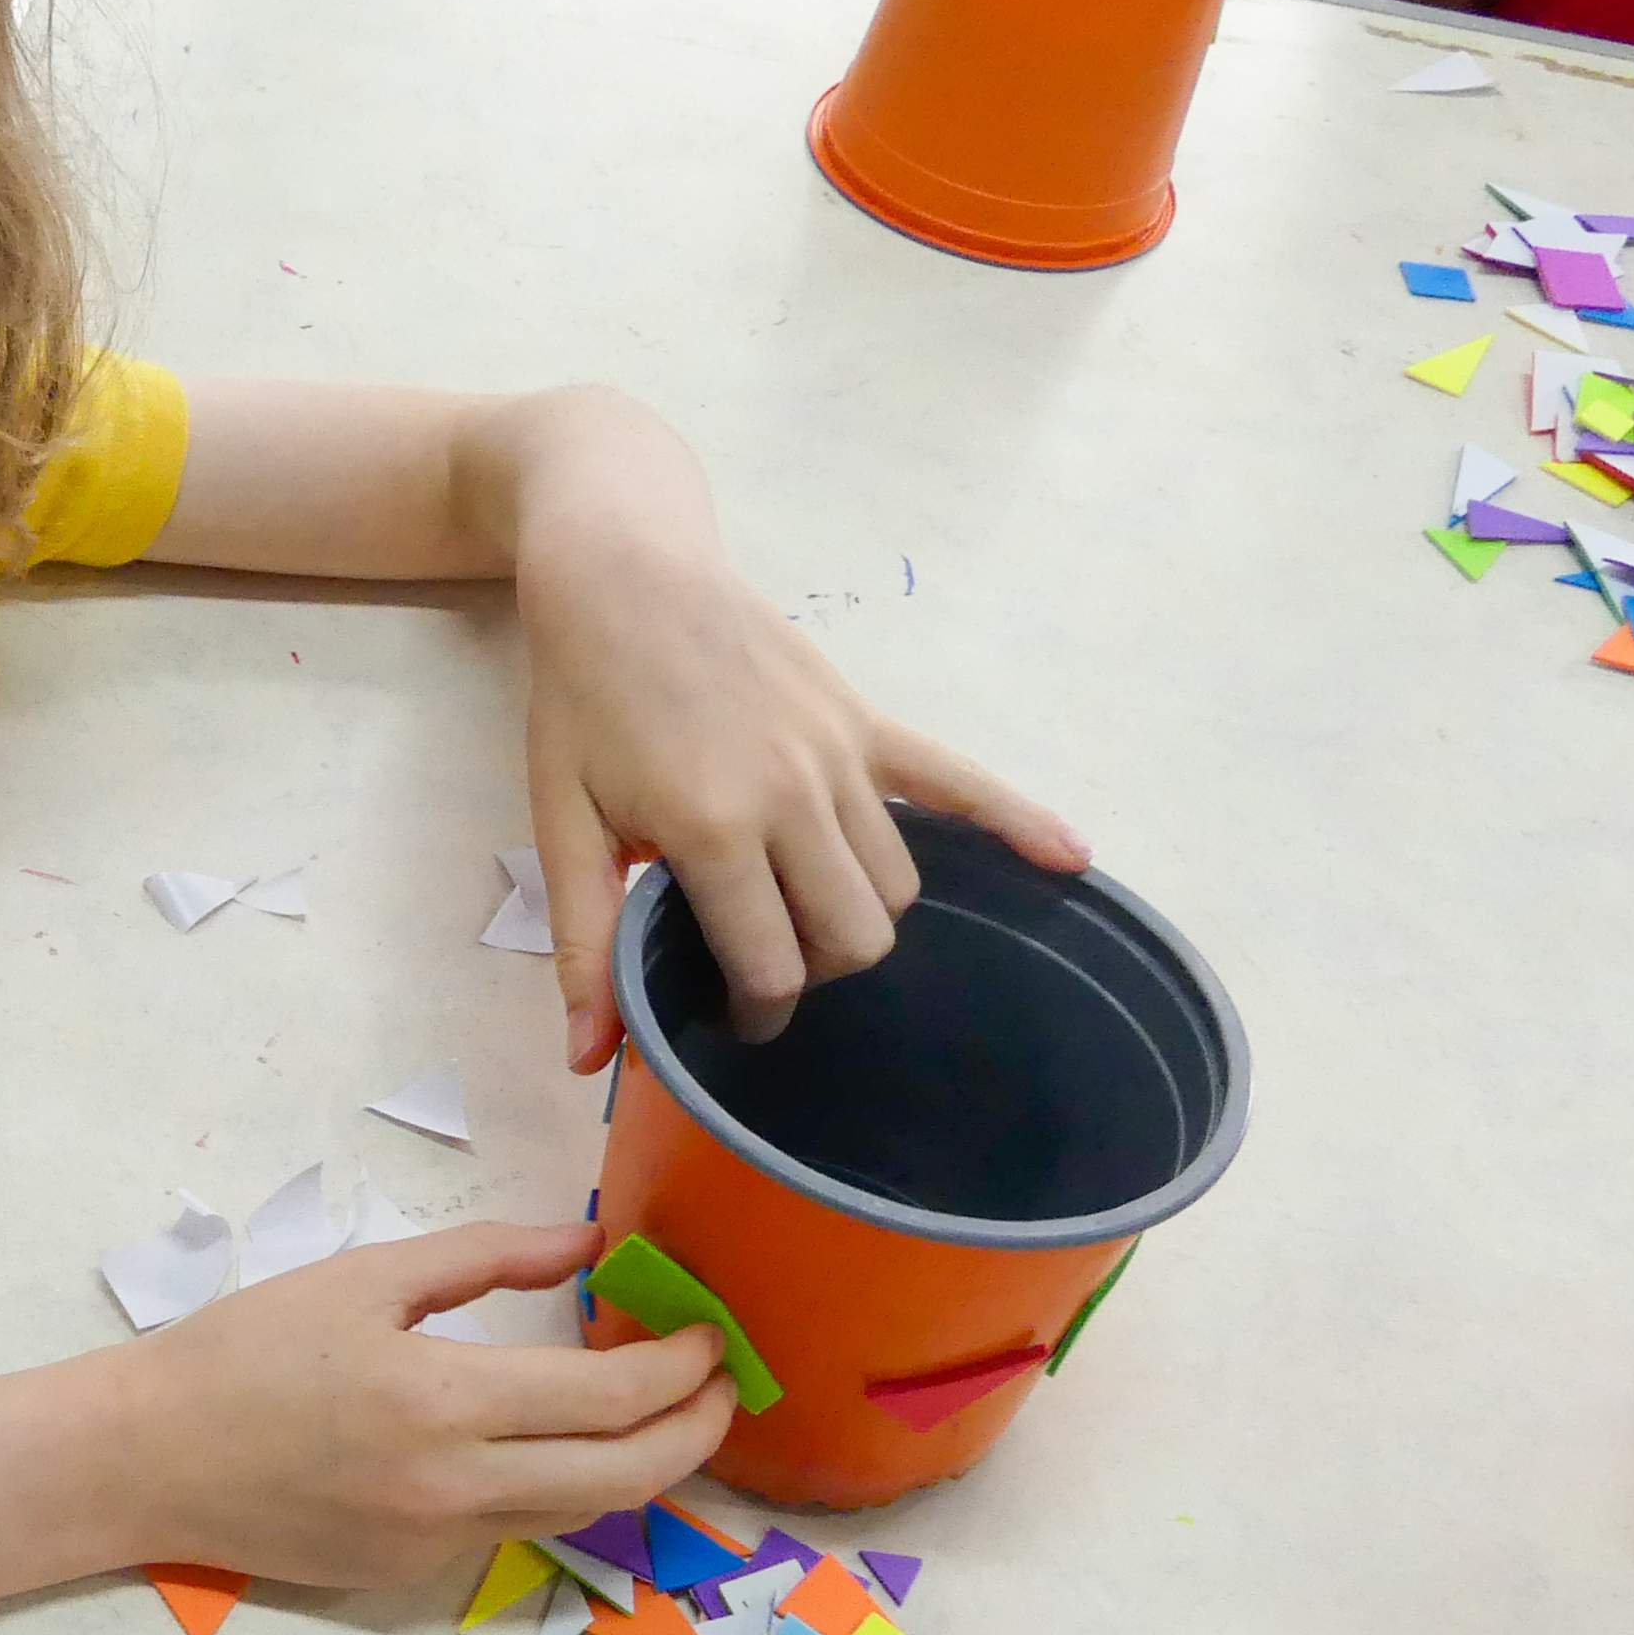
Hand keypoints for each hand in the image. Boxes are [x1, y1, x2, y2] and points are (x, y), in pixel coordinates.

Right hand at [107, 1220, 736, 1590]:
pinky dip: (564, 1484)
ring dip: (642, 1466)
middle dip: (697, 1431)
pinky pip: (519, 1527)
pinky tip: (563, 1442)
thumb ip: (486, 1258)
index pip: (612, 1398)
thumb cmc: (243, 1352)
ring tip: (664, 1413)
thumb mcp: (363, 1280)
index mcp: (444, 1400)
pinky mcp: (415, 1573)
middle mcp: (457, 1488)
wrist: (147, 1461)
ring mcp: (439, 1543)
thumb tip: (587, 1245)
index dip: (681, 1368)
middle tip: (720, 1384)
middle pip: (628, 1477)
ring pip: (583, 1513)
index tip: (707, 1334)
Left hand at [495, 392, 1085, 1056]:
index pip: (775, 967)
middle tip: (769, 963)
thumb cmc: (582, 700)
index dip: (756, 1011)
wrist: (624, 573)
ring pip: (898, 886)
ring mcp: (841, 755)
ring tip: (809, 915)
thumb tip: (582, 1061)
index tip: (732, 1014)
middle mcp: (793, 796)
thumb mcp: (562, 824)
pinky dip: (1019, 823)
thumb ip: (586, 945)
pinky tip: (1071, 861)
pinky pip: (960, 783)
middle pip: (853, 938)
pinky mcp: (866, 722)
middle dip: (818, 972)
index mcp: (713, 829)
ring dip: (863, 921)